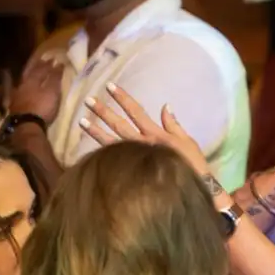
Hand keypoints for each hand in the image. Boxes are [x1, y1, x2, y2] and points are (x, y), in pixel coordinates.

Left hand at [9, 54, 63, 123]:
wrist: (27, 125)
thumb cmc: (42, 107)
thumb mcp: (52, 92)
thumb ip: (54, 78)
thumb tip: (58, 64)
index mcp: (32, 80)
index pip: (41, 69)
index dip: (49, 65)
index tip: (56, 60)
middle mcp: (23, 84)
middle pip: (29, 72)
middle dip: (37, 66)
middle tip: (42, 60)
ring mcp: (17, 94)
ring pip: (23, 80)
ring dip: (29, 75)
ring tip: (33, 72)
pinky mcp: (16, 104)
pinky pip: (20, 90)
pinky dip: (24, 87)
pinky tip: (25, 89)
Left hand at [81, 83, 211, 176]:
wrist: (193, 188)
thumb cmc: (193, 164)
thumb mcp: (187, 141)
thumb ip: (174, 124)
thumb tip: (165, 106)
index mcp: (156, 134)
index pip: (136, 111)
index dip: (123, 98)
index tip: (110, 86)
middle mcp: (142, 143)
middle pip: (119, 124)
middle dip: (103, 111)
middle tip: (88, 100)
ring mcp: (135, 157)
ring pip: (110, 141)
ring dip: (95, 130)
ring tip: (81, 121)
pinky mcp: (131, 169)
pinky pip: (113, 158)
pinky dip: (101, 151)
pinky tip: (90, 144)